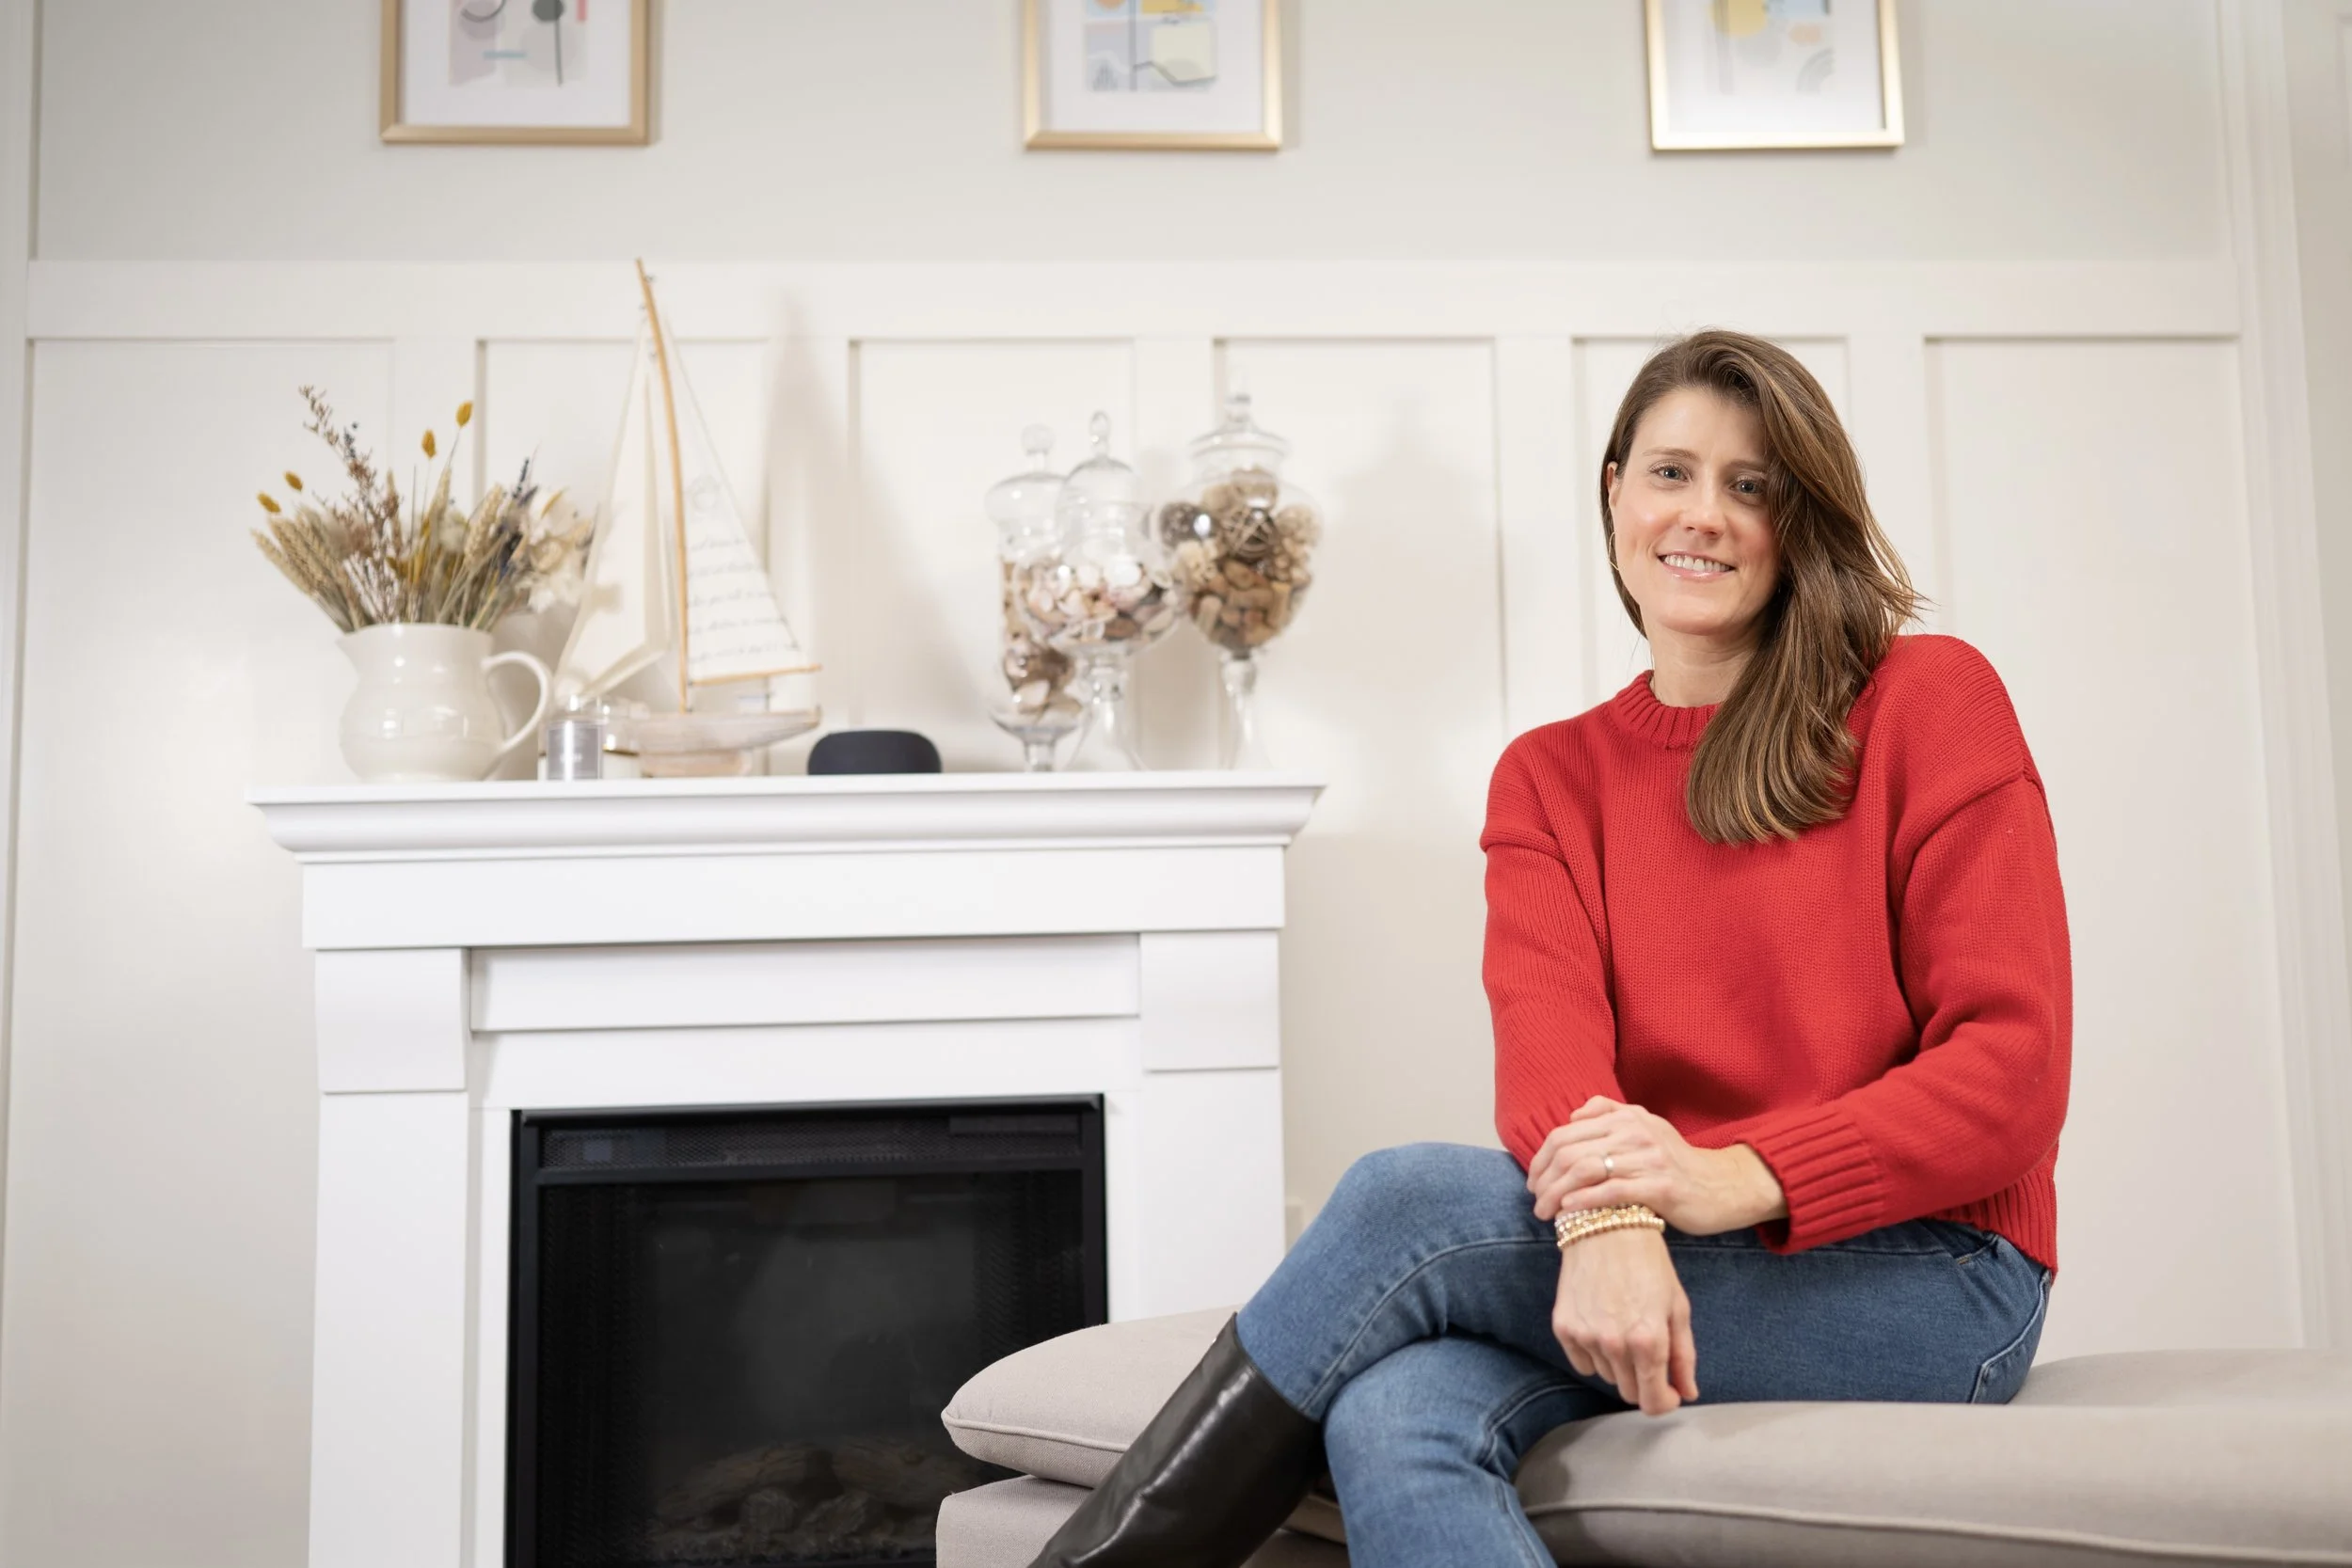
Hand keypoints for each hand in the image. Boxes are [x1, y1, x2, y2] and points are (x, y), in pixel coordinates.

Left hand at [1527, 1095, 1786, 1235]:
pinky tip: (1569, 1212)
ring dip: (1557, 1193)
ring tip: (1544, 1212)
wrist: (1722, 1186)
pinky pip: (1613, 1191)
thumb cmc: (1675, 1162)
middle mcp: (1636, 1132)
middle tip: (1535, 1200)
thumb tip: (1573, 1115)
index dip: (1542, 1158)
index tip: (1534, 1180)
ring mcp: (1649, 1159)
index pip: (1566, 1133)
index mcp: (1627, 1117)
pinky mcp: (1662, 1187)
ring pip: (1586, 1170)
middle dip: (1544, 1177)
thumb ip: (1610, 1114)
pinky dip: (1584, 1201)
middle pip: (1570, 1150)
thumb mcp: (1646, 1127)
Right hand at [1553, 1227, 1697, 1414]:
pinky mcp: (1563, 1328)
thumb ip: (1684, 1356)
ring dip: (1618, 1363)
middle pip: (1629, 1392)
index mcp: (1649, 1340)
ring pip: (1606, 1376)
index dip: (1664, 1402)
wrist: (1605, 1225)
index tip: (1669, 1392)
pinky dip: (1593, 1353)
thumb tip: (1687, 1393)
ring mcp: (1585, 1337)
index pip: (1653, 1402)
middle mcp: (1614, 1344)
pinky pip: (1582, 1363)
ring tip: (1624, 1324)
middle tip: (1648, 1349)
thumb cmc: (1648, 1263)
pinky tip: (1602, 1322)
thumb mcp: (1677, 1307)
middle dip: (1644, 1380)